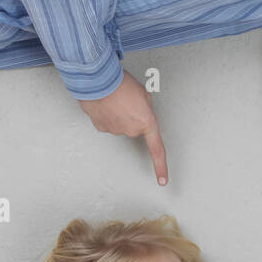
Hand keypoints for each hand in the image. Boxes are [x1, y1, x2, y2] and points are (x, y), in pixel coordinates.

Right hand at [77, 70, 168, 184]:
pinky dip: (108, 114)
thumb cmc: (122, 84)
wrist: (98, 81)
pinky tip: (106, 104)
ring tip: (116, 99)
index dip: (161, 167)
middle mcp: (131, 131)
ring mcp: (115, 130)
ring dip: (120, 114)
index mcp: (147, 123)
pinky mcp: (101, 127)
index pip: (157, 150)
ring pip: (121, 125)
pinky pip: (108, 123)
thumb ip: (146, 108)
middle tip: (129, 102)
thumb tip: (141, 114)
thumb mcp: (144, 94)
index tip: (163, 180)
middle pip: (136, 128)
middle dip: (134, 117)